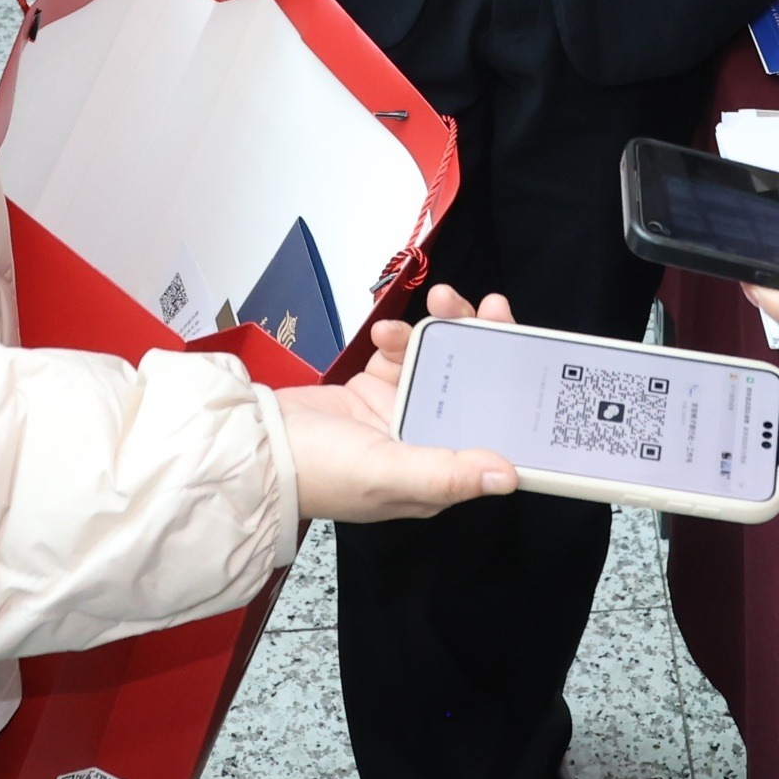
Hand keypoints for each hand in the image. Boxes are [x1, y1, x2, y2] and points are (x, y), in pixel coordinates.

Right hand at [283, 283, 521, 521]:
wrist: (256, 444)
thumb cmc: (316, 474)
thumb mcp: (388, 473)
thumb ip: (448, 473)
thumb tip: (507, 476)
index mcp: (438, 473)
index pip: (492, 429)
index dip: (513, 390)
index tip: (522, 348)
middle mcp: (425, 442)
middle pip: (472, 386)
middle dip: (480, 343)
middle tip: (481, 306)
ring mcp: (399, 413)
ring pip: (440, 361)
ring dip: (441, 329)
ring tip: (437, 302)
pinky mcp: (374, 388)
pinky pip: (402, 353)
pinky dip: (399, 338)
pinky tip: (386, 335)